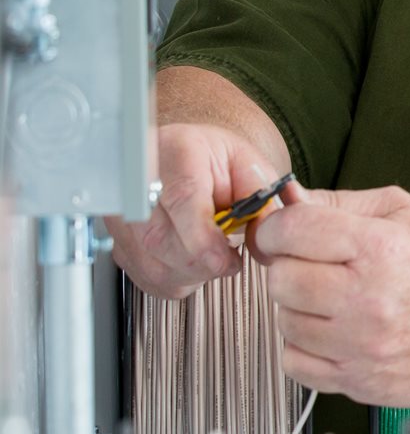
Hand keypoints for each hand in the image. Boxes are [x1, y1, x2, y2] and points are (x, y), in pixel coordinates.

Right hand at [108, 123, 283, 298]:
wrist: (179, 155)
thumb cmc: (211, 159)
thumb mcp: (248, 166)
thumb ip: (262, 203)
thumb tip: (266, 247)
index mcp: (176, 154)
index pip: (180, 201)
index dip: (203, 240)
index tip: (225, 261)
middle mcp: (137, 184)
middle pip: (164, 242)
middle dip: (206, 261)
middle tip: (230, 252)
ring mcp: (122, 216)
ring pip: (156, 267)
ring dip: (195, 272)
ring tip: (211, 249)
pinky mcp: (119, 244)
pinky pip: (150, 279)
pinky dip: (179, 278)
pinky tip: (191, 257)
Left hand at [251, 185, 409, 407]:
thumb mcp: (403, 213)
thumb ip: (340, 204)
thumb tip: (287, 202)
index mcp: (380, 248)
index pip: (290, 231)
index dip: (278, 229)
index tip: (286, 234)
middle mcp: (368, 299)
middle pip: (280, 279)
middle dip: (290, 268)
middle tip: (315, 268)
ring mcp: (363, 346)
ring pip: (284, 322)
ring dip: (300, 310)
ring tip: (333, 302)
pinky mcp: (360, 381)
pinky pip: (294, 363)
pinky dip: (305, 348)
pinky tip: (333, 333)